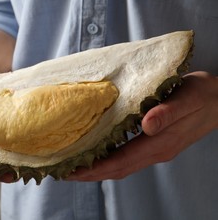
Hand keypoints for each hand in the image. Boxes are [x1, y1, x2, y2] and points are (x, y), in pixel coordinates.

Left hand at [67, 71, 217, 180]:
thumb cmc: (203, 94)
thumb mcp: (188, 98)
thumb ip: (167, 112)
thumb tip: (146, 126)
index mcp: (160, 143)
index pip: (121, 161)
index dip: (96, 168)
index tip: (72, 170)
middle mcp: (156, 151)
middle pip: (117, 169)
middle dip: (90, 173)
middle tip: (63, 172)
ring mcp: (156, 149)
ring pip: (121, 165)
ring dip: (97, 169)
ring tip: (74, 166)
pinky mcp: (155, 143)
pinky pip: (127, 157)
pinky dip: (108, 160)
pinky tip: (97, 153)